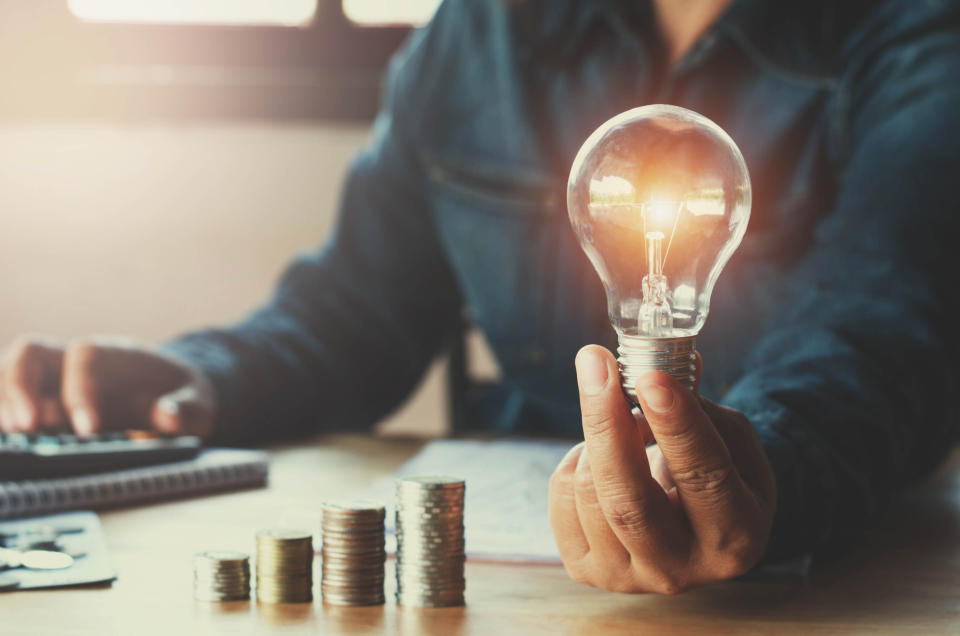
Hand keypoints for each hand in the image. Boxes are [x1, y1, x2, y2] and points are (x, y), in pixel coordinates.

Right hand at [0, 336, 215, 437]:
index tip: (88, 428)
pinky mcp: (37, 401)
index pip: (85, 359)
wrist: (170, 392)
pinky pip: (5, 399)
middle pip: (31, 354)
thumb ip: (187, 409)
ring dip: (1, 400)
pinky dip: (0, 411)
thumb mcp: (198, 403)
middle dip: (21, 387)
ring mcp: (50, 380)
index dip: (80, 390)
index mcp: (113, 356)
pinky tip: (3, 438)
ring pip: (8, 372)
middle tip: (27, 428)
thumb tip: (168, 416)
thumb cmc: (179, 395)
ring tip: (8, 435)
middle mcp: (73, 360)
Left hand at [549, 345, 775, 593]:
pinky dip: (575, 460)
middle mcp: (682, 569)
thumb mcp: (730, 438)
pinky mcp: (587, 570)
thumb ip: (696, 406)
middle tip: (596, 363)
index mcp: (736, 536)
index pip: (703, 477)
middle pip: (629, 501)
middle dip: (608, 425)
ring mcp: (629, 578)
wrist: (697, 527)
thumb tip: (648, 367)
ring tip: (624, 419)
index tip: (651, 377)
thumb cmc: (719, 471)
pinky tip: (602, 457)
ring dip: (597, 436)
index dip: (677, 425)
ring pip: (590, 494)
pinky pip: (562, 498)